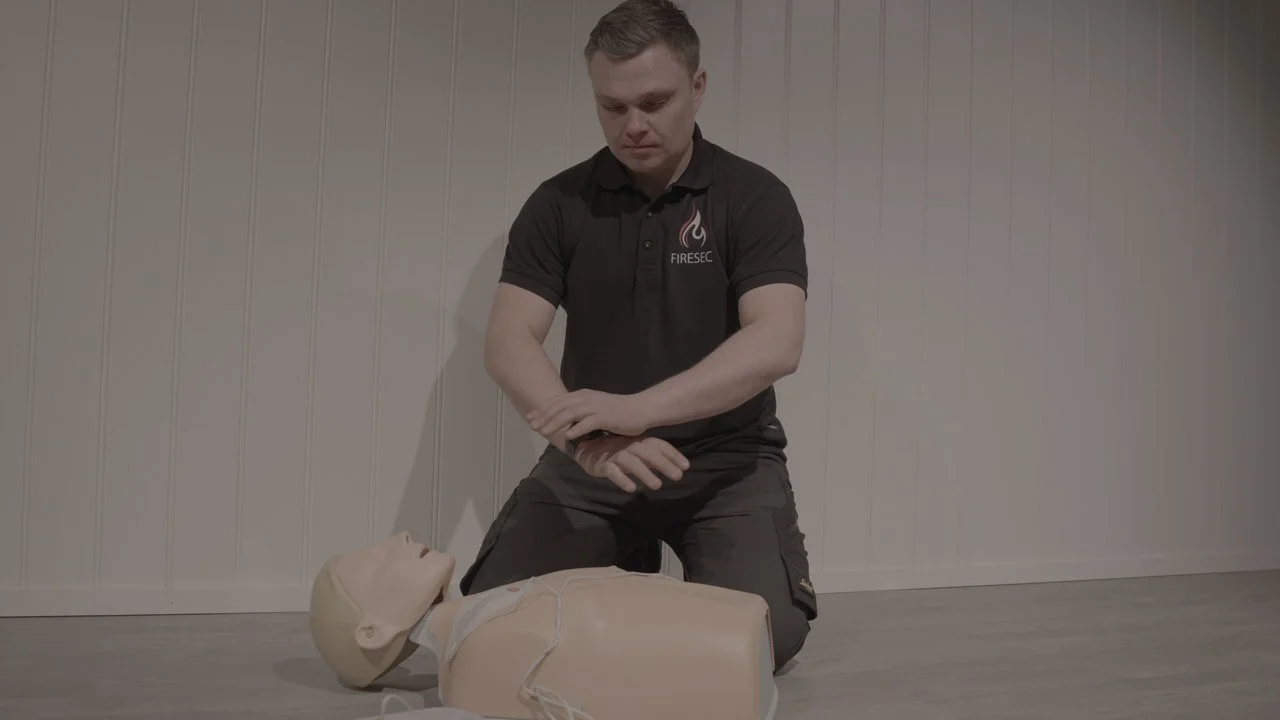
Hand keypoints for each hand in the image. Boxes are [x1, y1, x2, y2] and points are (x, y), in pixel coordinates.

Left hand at [526, 389, 655, 440]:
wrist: (640, 409)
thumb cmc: (618, 412)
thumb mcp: (595, 408)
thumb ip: (580, 413)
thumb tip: (564, 422)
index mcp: (582, 395)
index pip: (558, 401)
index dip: (543, 410)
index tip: (530, 418)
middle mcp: (586, 398)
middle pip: (560, 406)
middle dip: (544, 416)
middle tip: (533, 426)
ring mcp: (596, 407)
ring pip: (570, 413)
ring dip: (555, 423)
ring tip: (544, 432)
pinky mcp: (605, 417)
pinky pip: (588, 423)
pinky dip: (577, 429)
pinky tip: (568, 436)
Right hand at [571, 434, 689, 492]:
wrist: (585, 446)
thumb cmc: (616, 449)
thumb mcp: (636, 450)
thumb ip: (653, 457)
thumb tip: (676, 468)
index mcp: (639, 441)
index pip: (659, 445)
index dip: (673, 455)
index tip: (686, 466)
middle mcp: (629, 446)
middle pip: (648, 453)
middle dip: (664, 464)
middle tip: (678, 477)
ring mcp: (615, 454)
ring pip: (632, 463)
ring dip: (645, 473)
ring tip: (657, 486)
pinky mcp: (602, 464)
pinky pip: (612, 472)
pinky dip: (622, 479)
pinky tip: (631, 488)